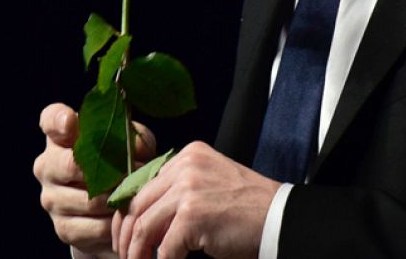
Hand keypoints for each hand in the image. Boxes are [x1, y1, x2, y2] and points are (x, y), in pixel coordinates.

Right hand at [34, 103, 156, 258]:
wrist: (112, 208)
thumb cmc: (121, 164)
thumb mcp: (131, 145)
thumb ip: (134, 139)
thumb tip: (135, 149)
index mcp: (60, 137)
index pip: (50, 120)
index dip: (59, 121)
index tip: (71, 122)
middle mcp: (47, 165)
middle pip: (69, 165)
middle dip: (107, 172)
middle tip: (130, 174)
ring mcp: (51, 198)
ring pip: (88, 200)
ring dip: (116, 200)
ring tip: (134, 195)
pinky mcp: (63, 228)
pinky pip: (95, 226)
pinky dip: (115, 223)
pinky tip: (125, 216)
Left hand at [112, 141, 277, 258]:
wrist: (281, 219)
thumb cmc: (248, 209)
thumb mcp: (210, 184)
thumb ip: (180, 190)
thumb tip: (145, 217)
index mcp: (187, 155)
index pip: (143, 183)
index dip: (129, 212)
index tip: (125, 233)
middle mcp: (185, 166)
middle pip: (138, 203)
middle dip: (126, 234)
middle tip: (125, 254)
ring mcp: (188, 189)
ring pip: (144, 226)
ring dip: (137, 253)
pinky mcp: (193, 215)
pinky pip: (165, 247)